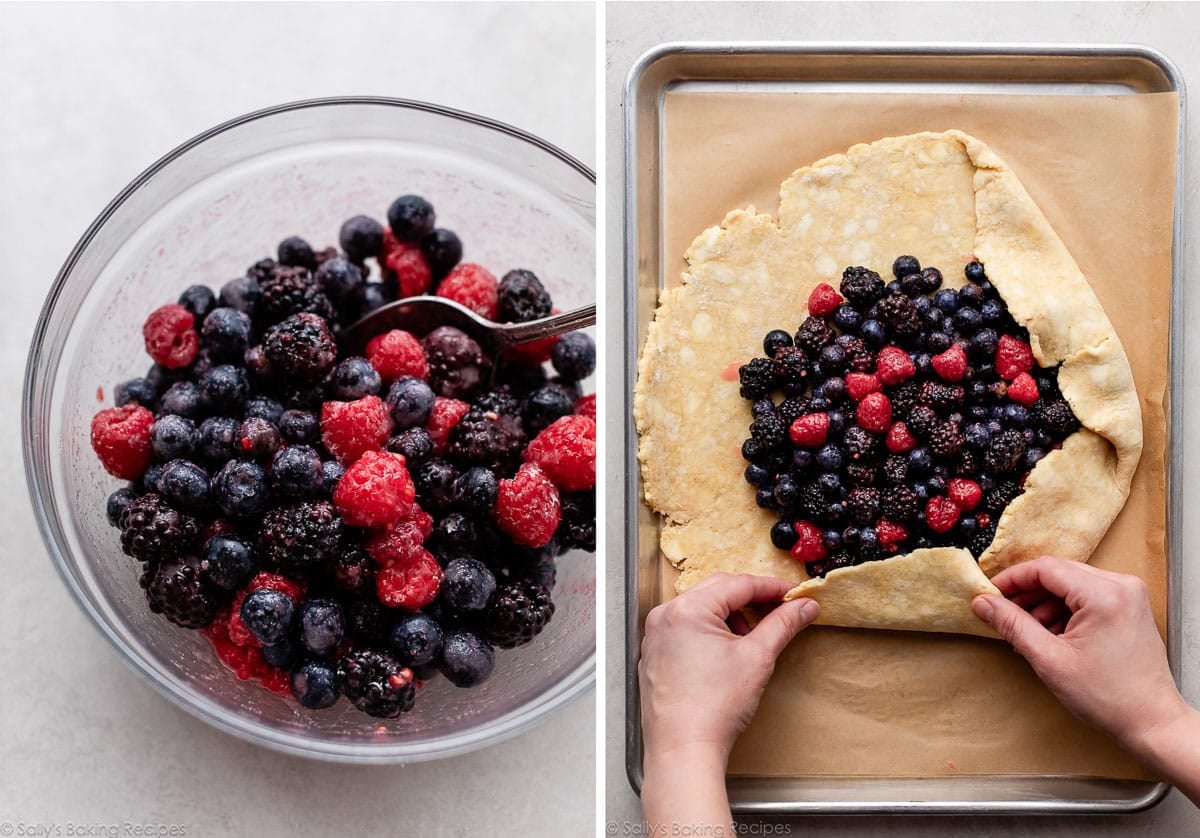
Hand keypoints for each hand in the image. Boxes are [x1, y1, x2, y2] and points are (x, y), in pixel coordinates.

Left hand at [639, 573, 818, 763]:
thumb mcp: (757, 658)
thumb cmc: (713, 708)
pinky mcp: (654, 655)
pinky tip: (726, 652)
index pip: (737, 584)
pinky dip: (709, 631)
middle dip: (750, 599)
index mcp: (687, 610)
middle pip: (716, 590)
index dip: (771, 587)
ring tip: (750, 639)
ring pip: (700, 609)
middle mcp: (664, 616)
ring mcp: (655, 636)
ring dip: (729, 616)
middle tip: (779, 610)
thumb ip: (782, 625)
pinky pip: (685, 628)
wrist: (684, 749)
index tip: (793, 594)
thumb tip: (803, 607)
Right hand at [971, 556, 1185, 750]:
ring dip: (1044, 603)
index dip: (1012, 580)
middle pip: (1058, 573)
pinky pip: (1087, 595)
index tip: (990, 594)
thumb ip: (1012, 625)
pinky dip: (1064, 610)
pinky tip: (1051, 635)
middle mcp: (1122, 586)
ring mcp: (1129, 596)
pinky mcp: (1130, 607)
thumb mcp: (1049, 659)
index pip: (1045, 569)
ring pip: (1071, 584)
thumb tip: (984, 603)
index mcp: (1105, 595)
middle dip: (1027, 593)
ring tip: (1029, 632)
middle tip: (1003, 614)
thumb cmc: (1109, 698)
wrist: (1152, 723)